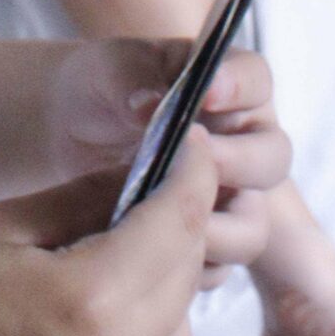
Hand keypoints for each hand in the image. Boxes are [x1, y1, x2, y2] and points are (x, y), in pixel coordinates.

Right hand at [0, 134, 218, 335]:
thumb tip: (144, 170)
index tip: (196, 142)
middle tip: (165, 179)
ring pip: (179, 332)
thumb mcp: (0, 227)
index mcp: (89, 304)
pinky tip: (113, 300)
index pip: (178, 225)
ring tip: (134, 239)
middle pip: (187, 279)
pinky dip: (151, 333)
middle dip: (186, 223)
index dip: (196, 174)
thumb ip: (85, 199)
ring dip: (172, 281)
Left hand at [44, 41, 290, 280]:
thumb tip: (150, 105)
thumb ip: (130, 77)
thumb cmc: (96, 86)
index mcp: (224, 85)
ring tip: (165, 217)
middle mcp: (237, 143)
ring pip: (253, 226)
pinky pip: (216, 268)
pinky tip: (151, 254)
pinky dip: (189, 266)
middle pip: (273, 159)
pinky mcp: (202, 242)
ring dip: (218, 227)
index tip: (206, 94)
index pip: (256, 78)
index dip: (241, 86)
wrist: (61, 133)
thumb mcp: (105, 67)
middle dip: (239, 162)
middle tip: (200, 158)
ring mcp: (224, 197)